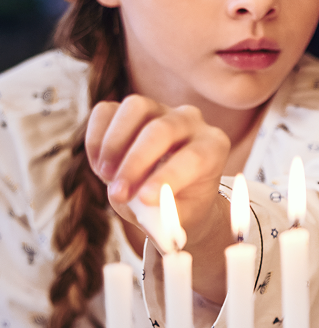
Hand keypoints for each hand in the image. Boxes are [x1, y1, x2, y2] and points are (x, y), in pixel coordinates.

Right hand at [86, 96, 231, 297]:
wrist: (169, 194)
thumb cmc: (179, 207)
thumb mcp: (178, 219)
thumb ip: (166, 214)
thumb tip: (146, 208)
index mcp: (213, 148)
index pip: (194, 156)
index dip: (169, 177)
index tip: (146, 199)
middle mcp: (191, 122)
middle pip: (162, 128)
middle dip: (136, 163)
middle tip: (118, 194)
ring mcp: (160, 110)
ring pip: (135, 107)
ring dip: (114, 144)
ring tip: (107, 176)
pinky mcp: (131, 111)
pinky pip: (107, 111)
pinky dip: (96, 137)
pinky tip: (99, 165)